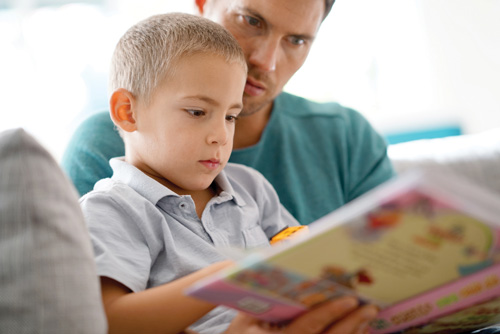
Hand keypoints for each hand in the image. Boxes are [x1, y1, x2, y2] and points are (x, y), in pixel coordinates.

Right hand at [223, 297, 377, 333]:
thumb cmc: (244, 332)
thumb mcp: (247, 312)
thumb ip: (262, 288)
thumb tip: (284, 250)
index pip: (306, 328)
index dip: (328, 314)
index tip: (348, 299)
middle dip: (351, 324)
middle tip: (368, 308)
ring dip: (354, 331)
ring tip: (368, 314)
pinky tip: (361, 328)